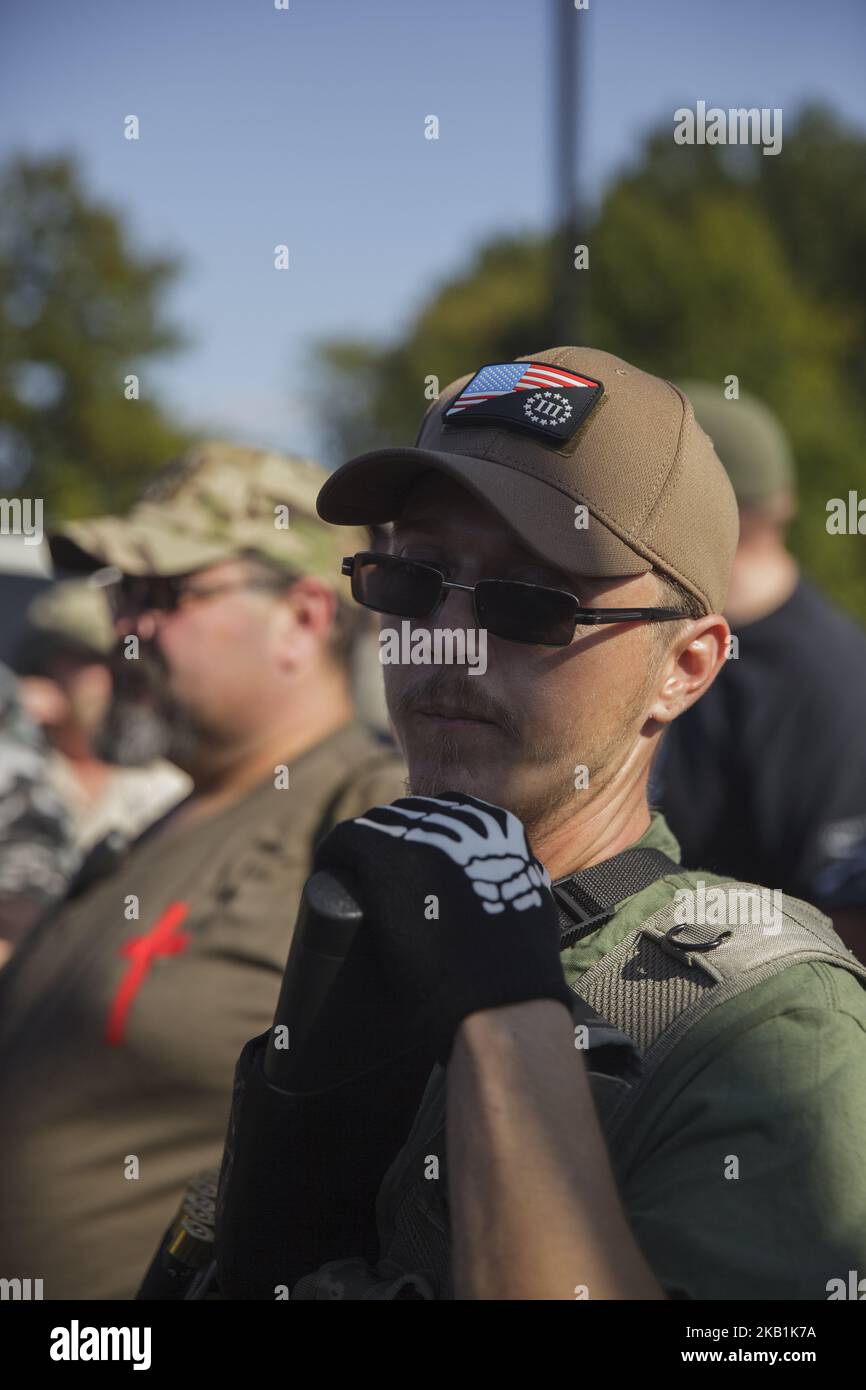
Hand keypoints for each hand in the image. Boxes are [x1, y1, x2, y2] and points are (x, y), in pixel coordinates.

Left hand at [313, 791, 573, 1061]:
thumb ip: (521, 879)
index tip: (413, 869)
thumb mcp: (532, 901)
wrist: (501, 998)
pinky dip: (332, 856)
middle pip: (407, 817)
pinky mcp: (382, 856)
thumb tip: (518, 877)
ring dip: (364, 851)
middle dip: (393, 845)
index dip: (423, 841)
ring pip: (375, 826)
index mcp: (495, 825)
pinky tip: (326, 872)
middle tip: (382, 885)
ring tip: (351, 879)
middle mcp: (455, 820)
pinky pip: (343, 842)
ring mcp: (416, 835)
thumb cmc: (519, 969)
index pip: (445, 815)